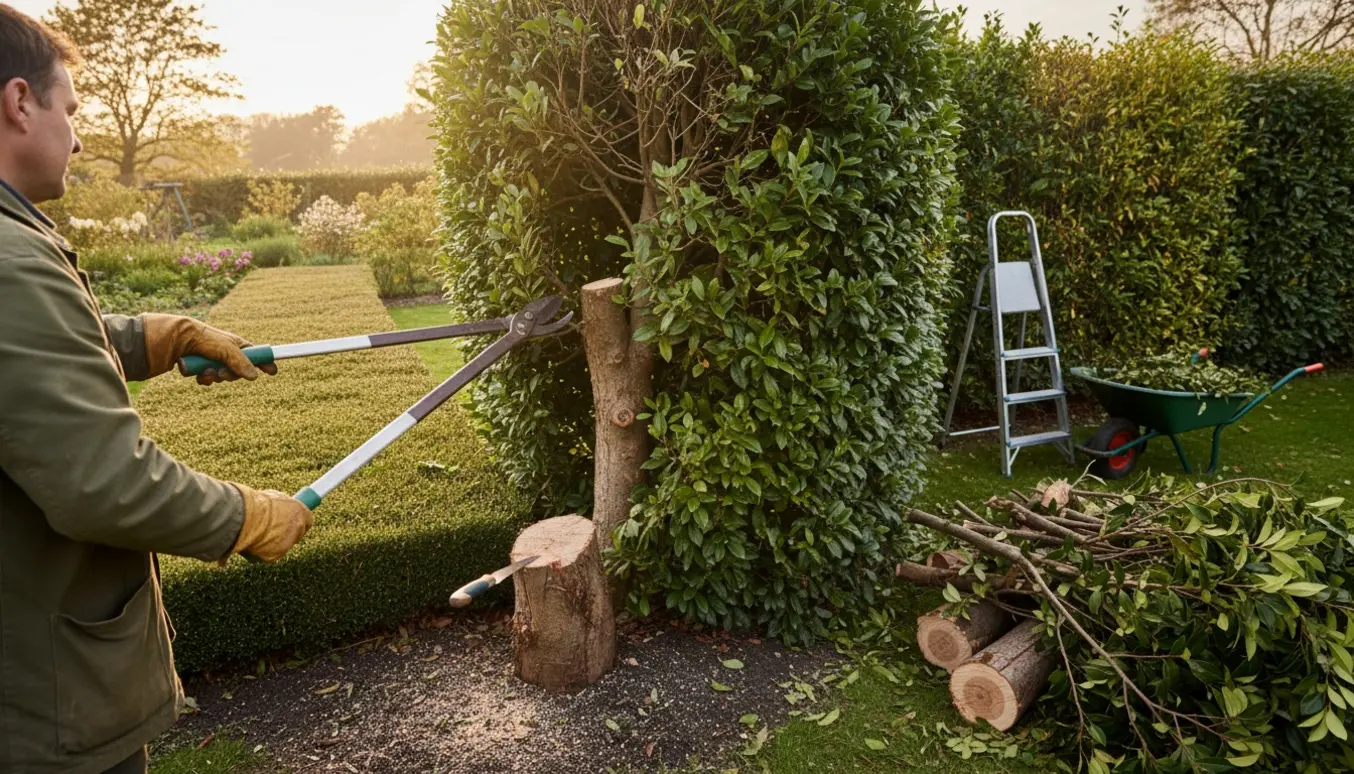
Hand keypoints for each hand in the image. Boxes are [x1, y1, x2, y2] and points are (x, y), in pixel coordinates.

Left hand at [141, 313, 279, 384]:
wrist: (162, 340)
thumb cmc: (193, 336)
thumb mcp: (221, 347)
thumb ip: (239, 361)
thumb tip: (255, 376)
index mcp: (231, 341)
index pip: (253, 353)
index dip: (262, 362)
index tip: (272, 371)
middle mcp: (221, 350)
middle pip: (238, 369)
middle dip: (232, 374)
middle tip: (223, 373)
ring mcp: (209, 360)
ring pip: (222, 376)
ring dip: (215, 376)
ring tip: (205, 371)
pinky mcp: (196, 368)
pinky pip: (207, 380)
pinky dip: (203, 379)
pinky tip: (195, 374)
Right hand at [223, 484, 313, 563]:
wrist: (246, 517)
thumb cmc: (257, 503)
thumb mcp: (274, 497)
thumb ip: (282, 506)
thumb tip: (281, 507)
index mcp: (302, 513)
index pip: (306, 520)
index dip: (296, 521)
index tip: (289, 520)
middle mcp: (298, 530)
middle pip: (296, 535)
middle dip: (285, 532)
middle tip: (271, 528)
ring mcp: (287, 545)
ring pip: (281, 546)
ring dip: (271, 541)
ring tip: (256, 532)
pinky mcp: (273, 556)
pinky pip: (267, 554)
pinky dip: (260, 550)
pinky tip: (251, 541)